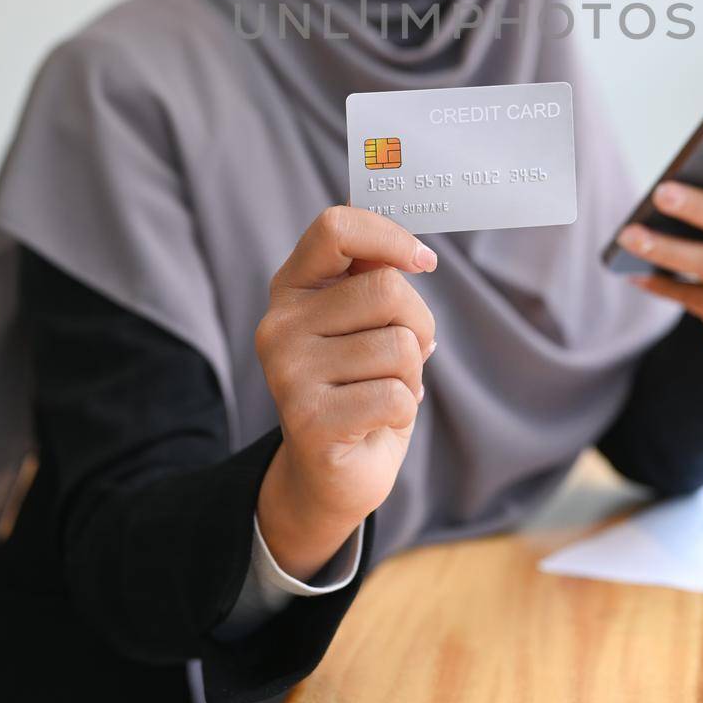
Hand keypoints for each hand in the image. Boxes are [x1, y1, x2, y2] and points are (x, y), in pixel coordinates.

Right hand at [254, 205, 437, 579]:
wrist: (331, 474)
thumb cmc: (360, 386)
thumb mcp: (366, 324)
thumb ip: (375, 280)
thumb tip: (413, 253)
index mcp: (293, 287)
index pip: (336, 228)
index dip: (389, 236)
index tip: (423, 261)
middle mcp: (279, 324)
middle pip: (387, 289)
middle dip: (419, 324)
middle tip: (407, 356)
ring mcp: (288, 372)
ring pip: (400, 346)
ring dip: (411, 375)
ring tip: (383, 392)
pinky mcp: (307, 419)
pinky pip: (395, 395)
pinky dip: (404, 410)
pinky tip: (376, 421)